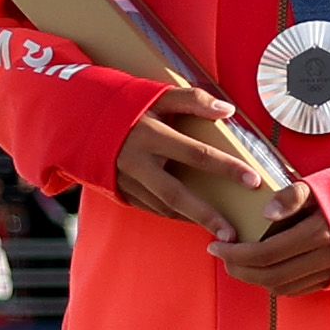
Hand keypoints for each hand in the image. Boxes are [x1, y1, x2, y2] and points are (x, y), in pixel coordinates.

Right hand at [106, 85, 279, 233]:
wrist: (76, 120)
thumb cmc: (125, 106)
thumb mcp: (155, 96)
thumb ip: (191, 100)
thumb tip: (228, 111)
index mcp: (149, 135)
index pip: (197, 154)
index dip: (226, 168)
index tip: (253, 181)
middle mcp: (136, 162)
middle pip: (177, 194)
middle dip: (206, 215)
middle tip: (233, 233)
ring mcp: (125, 180)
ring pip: (162, 206)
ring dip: (191, 220)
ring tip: (220, 232)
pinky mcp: (118, 191)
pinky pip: (149, 208)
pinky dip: (172, 215)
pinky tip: (193, 219)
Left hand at [215, 202, 329, 294]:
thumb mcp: (321, 184)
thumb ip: (291, 196)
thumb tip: (265, 214)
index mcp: (318, 232)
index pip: (265, 253)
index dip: (235, 253)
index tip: (216, 245)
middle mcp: (325, 257)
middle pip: (270, 275)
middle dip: (239, 269)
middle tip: (221, 256)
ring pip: (282, 286)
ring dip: (255, 279)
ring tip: (239, 263)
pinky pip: (299, 290)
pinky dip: (276, 284)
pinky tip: (264, 271)